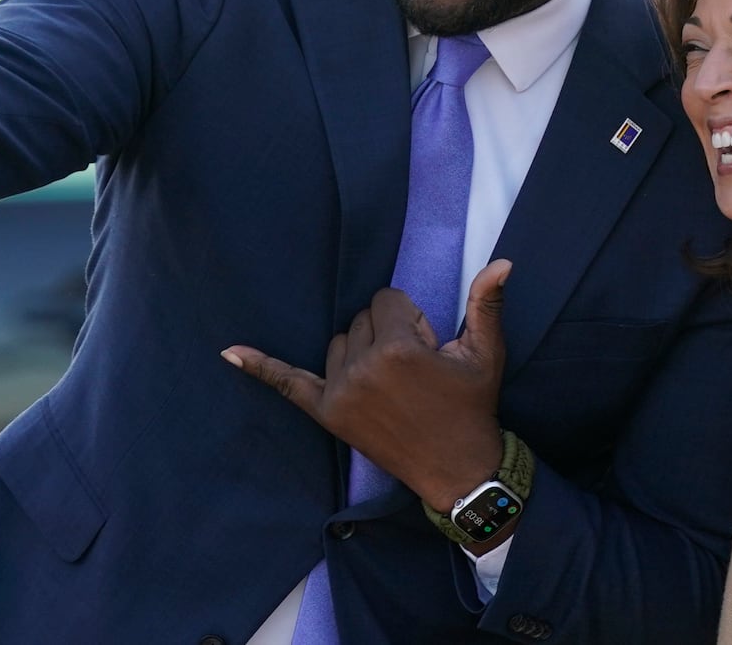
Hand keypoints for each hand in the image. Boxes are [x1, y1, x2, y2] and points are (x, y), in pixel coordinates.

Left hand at [223, 259, 512, 511]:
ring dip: (360, 350)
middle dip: (388, 332)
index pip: (386, 299)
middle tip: (416, 369)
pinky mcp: (327, 413)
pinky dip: (261, 368)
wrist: (458, 469)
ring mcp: (341, 393)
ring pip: (339, 342)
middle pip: (361, 318)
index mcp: (400, 348)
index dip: (412, 319)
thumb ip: (486, 304)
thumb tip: (502, 262)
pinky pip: (288, 383)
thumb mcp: (486, 353)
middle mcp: (364, 368)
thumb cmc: (472, 406)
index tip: (430, 348)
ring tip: (392, 381)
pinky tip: (230, 353)